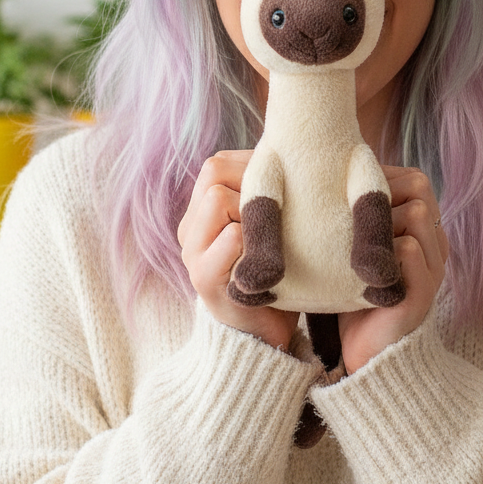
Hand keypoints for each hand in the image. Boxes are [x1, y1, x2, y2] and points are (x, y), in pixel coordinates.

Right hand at [178, 151, 298, 351]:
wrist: (266, 334)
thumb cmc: (276, 270)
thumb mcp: (267, 224)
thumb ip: (265, 193)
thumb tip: (291, 150)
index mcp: (201, 210)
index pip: (218, 162)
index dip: (253, 165)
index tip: (283, 186)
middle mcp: (190, 227)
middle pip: (214, 172)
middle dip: (254, 184)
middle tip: (279, 211)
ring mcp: (192, 252)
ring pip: (217, 198)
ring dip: (253, 211)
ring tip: (272, 235)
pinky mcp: (203, 278)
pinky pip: (229, 238)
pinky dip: (253, 241)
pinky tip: (270, 258)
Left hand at [338, 167, 448, 372]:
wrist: (363, 356)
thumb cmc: (353, 294)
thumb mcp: (359, 247)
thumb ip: (360, 215)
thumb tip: (329, 170)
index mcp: (424, 232)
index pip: (415, 179)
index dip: (378, 177)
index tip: (343, 191)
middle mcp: (435, 246)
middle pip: (419, 187)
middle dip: (378, 193)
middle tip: (344, 212)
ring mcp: (432, 270)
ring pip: (416, 212)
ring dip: (377, 219)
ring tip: (347, 236)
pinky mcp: (421, 294)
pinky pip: (406, 249)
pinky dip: (378, 250)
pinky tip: (352, 264)